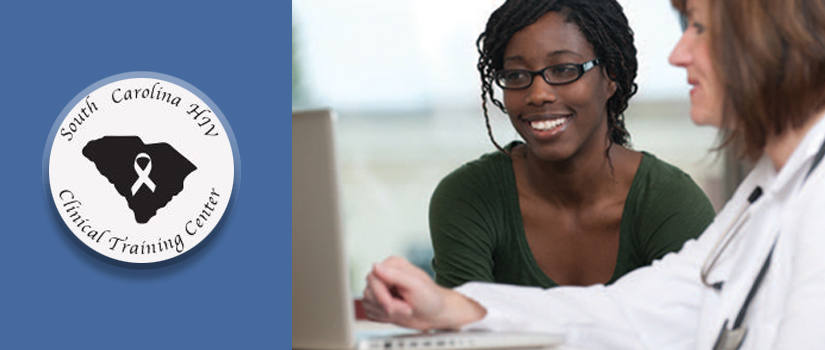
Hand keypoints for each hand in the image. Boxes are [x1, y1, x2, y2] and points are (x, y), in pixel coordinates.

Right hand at [361, 256, 485, 329]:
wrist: (436, 314)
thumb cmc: (431, 298)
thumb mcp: (415, 285)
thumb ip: (395, 275)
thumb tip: (376, 266)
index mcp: (391, 265)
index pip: (373, 278)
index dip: (382, 295)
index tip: (395, 306)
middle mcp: (384, 276)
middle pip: (369, 293)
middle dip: (387, 306)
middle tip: (407, 309)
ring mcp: (380, 290)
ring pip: (367, 303)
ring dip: (386, 313)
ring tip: (405, 310)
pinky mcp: (379, 303)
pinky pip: (369, 312)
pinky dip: (382, 318)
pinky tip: (397, 314)